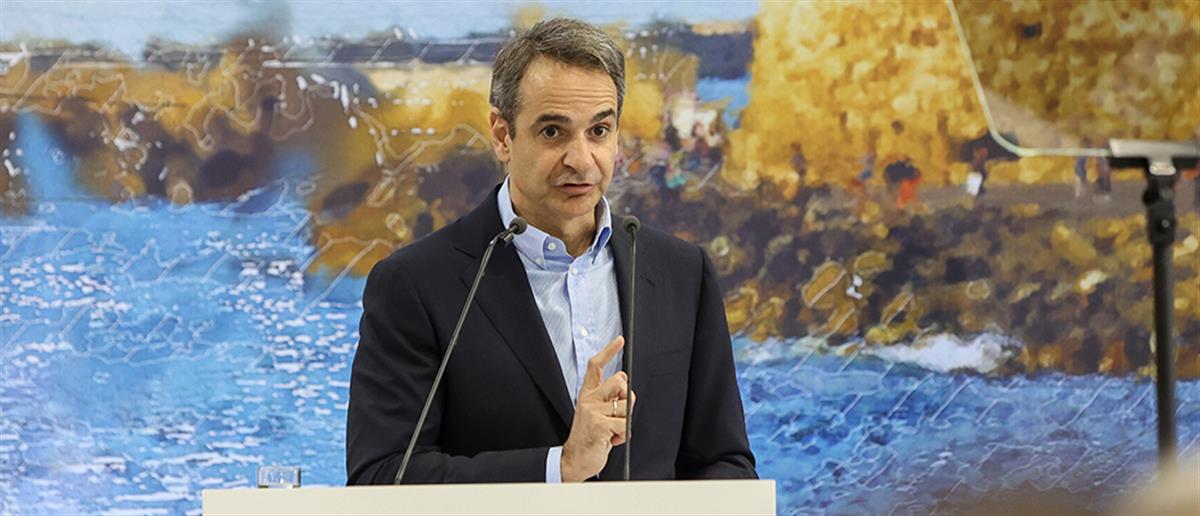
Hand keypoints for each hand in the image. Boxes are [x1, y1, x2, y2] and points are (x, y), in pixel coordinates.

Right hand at [560, 336, 636, 481]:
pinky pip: (625, 424)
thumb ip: (611, 400)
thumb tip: (625, 388)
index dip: (608, 351)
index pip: (595, 366)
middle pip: (619, 381)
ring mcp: (593, 411)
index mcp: (587, 395)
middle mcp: (589, 399)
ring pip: (626, 405)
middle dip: (627, 397)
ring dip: (625, 421)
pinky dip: (624, 435)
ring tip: (613, 431)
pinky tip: (612, 440)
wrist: (576, 459)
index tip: (620, 340)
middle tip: (619, 413)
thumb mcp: (598, 414)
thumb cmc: (591, 437)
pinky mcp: (599, 424)